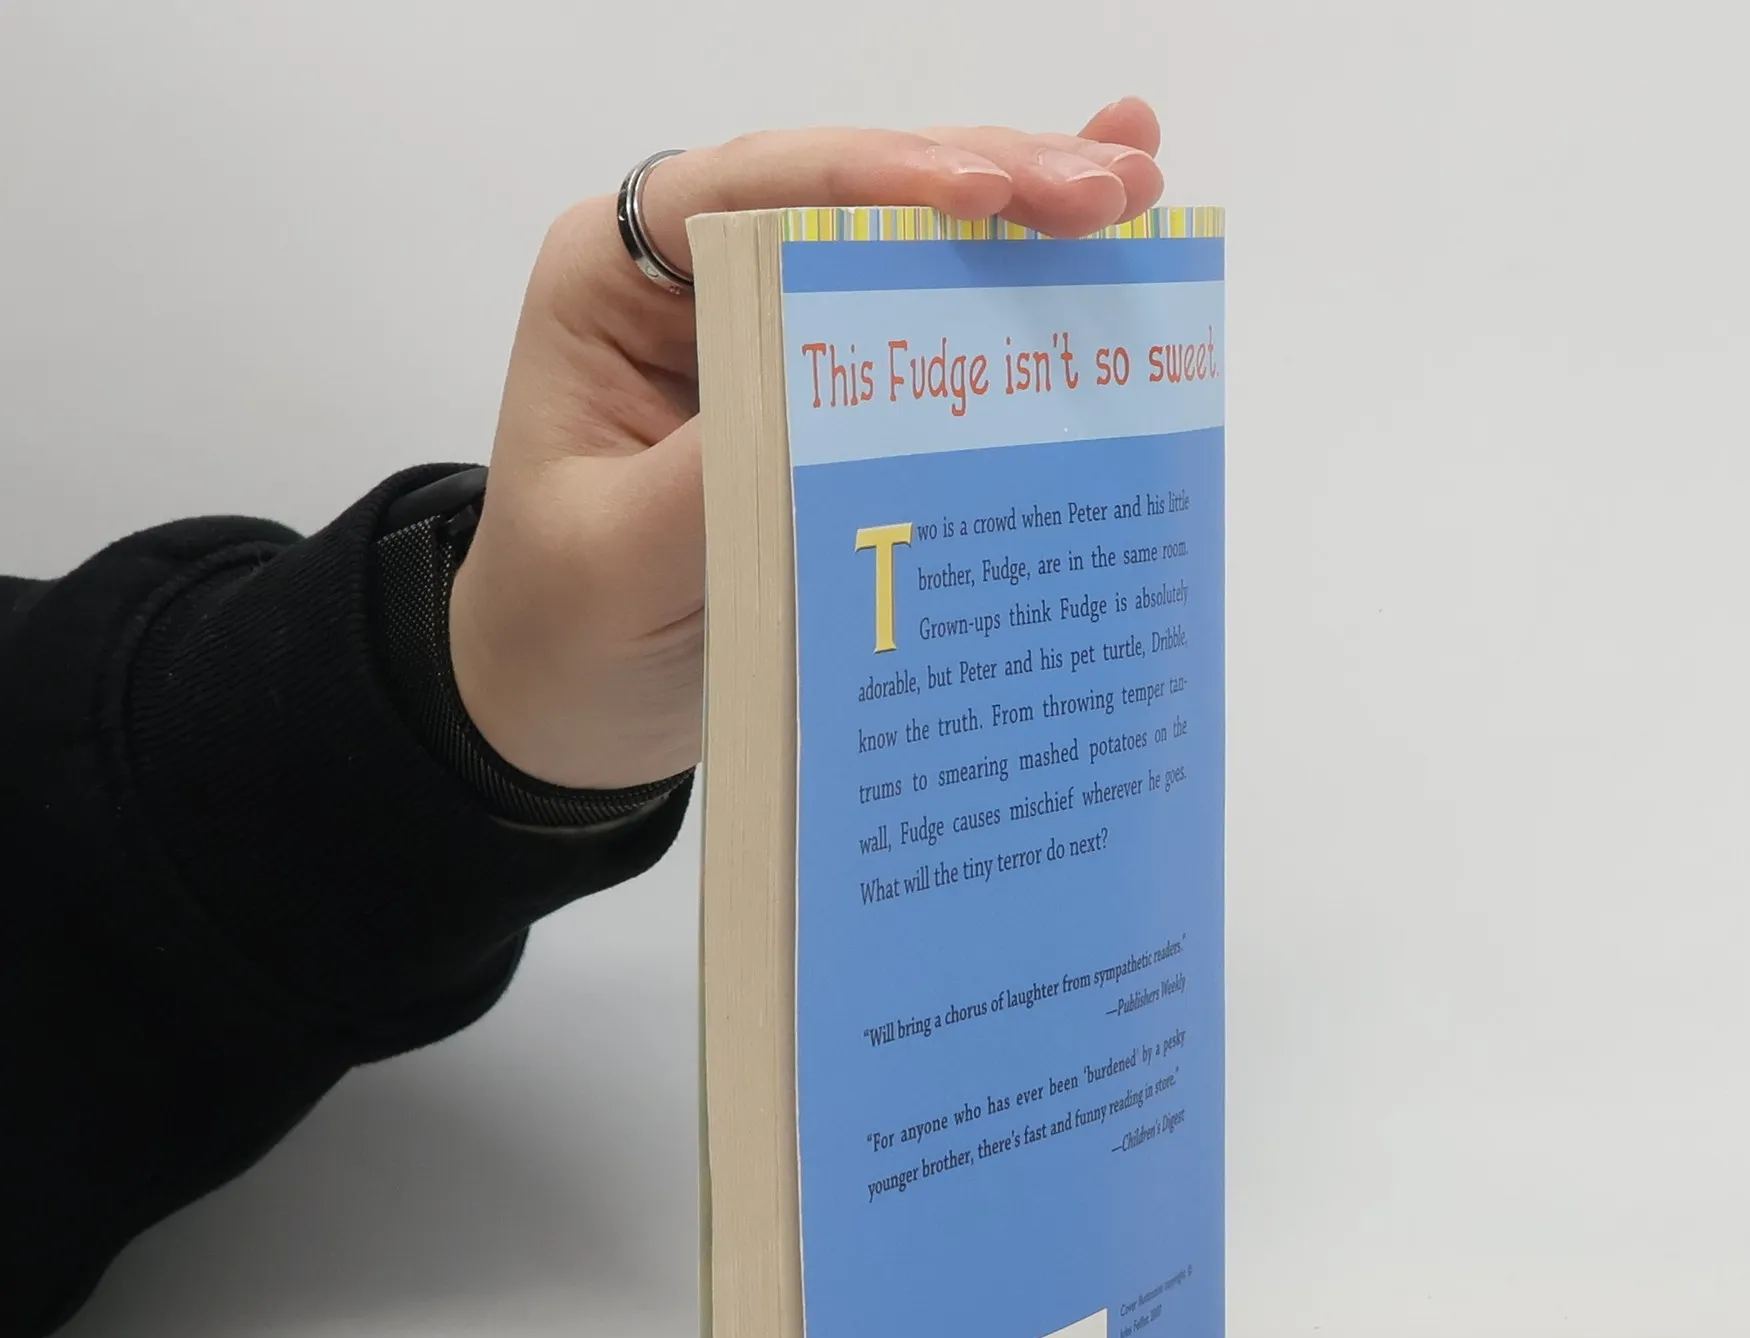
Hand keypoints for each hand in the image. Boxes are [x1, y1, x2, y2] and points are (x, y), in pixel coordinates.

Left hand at [447, 102, 1164, 790]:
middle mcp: (696, 276)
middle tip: (1115, 192)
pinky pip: (924, 323)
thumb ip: (717, 472)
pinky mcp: (825, 388)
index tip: (992, 195)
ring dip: (1024, 215)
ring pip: (904, 242)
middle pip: (852, 196)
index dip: (880, 180)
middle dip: (989, 182)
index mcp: (615, 281)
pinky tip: (1104, 235)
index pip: (756, 192)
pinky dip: (1013, 283)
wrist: (569, 703)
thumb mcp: (623, 558)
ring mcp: (768, 324)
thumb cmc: (569, 627)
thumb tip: (844, 399)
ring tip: (1139, 188)